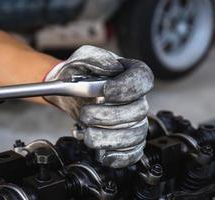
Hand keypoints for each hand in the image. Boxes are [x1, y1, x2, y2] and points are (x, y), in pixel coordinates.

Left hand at [44, 45, 153, 167]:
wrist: (72, 93)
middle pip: (138, 111)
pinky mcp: (127, 138)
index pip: (142, 79)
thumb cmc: (80, 74)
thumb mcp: (84, 58)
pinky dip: (118, 156)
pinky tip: (102, 153)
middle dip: (109, 116)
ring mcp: (134, 120)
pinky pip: (132, 151)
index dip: (126, 88)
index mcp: (131, 73)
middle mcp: (136, 98)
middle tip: (86, 115)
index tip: (105, 92)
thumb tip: (111, 68)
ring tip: (87, 134)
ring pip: (134, 134)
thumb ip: (97, 59)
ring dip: (109, 138)